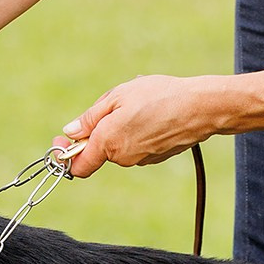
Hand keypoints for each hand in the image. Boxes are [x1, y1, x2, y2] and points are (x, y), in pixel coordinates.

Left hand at [55, 75, 229, 177]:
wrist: (199, 108)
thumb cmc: (158, 96)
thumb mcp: (117, 97)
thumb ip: (90, 119)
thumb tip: (70, 133)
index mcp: (108, 143)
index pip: (79, 167)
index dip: (65, 156)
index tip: (63, 139)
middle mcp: (123, 158)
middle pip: (100, 150)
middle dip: (99, 131)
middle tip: (114, 104)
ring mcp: (140, 159)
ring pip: (119, 146)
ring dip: (120, 128)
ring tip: (139, 104)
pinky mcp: (155, 157)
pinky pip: (136, 145)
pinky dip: (137, 131)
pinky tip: (152, 113)